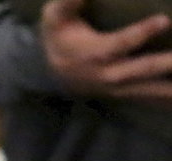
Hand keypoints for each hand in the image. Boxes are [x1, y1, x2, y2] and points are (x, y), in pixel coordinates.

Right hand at [41, 0, 171, 106]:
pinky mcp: (121, 93)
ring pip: (144, 90)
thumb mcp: (55, 17)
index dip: (141, 33)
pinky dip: (162, 100)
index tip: (165, 20)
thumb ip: (68, 4)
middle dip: (162, 65)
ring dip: (166, 90)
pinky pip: (145, 98)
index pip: (119, 44)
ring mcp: (114, 87)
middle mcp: (104, 74)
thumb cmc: (58, 36)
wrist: (51, 71)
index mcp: (91, 54)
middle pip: (137, 71)